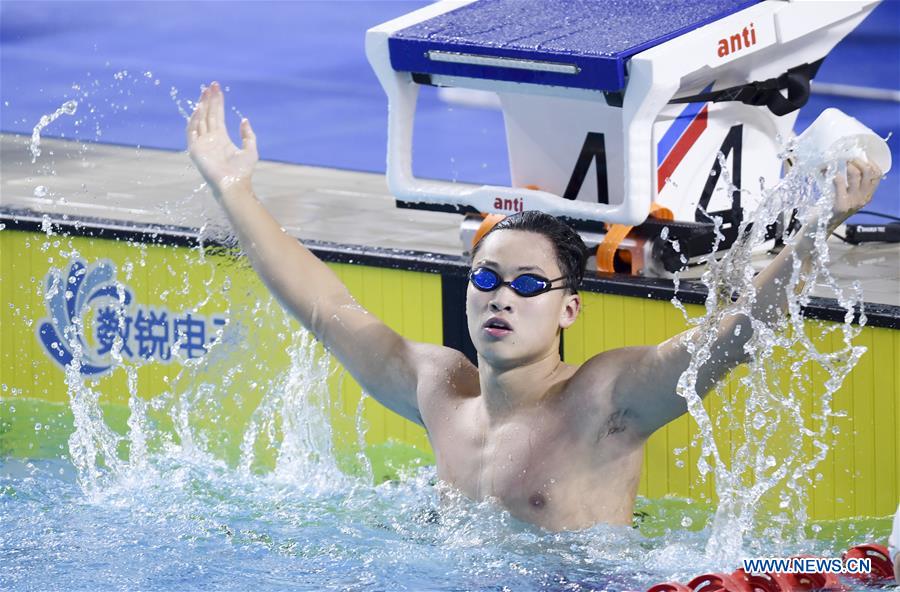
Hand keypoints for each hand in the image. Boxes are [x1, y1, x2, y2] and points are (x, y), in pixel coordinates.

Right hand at [187, 81, 257, 197]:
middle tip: (211, 85)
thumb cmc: (243, 171)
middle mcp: (210, 139)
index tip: (217, 89)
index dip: (217, 102)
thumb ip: (248, 135)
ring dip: (202, 106)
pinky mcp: (195, 149)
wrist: (234, 184)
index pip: (217, 116)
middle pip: (208, 115)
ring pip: (200, 120)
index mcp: (221, 138)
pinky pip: (192, 131)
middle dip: (209, 100)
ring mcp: (202, 143)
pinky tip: (199, 109)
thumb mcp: (250, 150)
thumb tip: (244, 119)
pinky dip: (194, 120)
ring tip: (205, 92)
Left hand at [829, 159, 881, 230]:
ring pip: (855, 174)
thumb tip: (844, 161)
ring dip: (844, 164)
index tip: (860, 155)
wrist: (817, 227)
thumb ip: (849, 184)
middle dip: (857, 160)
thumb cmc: (828, 209)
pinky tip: (825, 172)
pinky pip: (839, 182)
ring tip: (834, 162)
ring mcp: (853, 202)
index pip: (877, 175)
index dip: (870, 162)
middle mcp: (863, 199)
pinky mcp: (840, 205)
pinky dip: (833, 174)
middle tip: (846, 157)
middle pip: (868, 172)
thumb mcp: (845, 196)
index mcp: (866, 196)